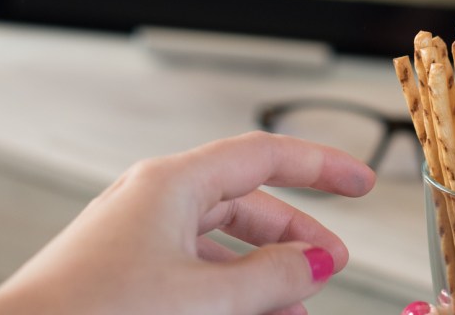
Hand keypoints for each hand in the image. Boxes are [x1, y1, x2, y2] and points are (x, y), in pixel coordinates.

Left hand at [0, 132, 374, 314]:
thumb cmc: (93, 314)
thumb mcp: (203, 298)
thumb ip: (270, 278)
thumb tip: (315, 263)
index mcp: (171, 184)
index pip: (265, 156)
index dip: (321, 166)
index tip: (362, 183)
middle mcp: (152, 201)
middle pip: (245, 201)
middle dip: (294, 235)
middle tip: (333, 265)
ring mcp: (135, 236)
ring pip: (219, 243)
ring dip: (263, 273)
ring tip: (296, 311)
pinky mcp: (122, 271)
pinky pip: (192, 269)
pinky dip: (229, 289)